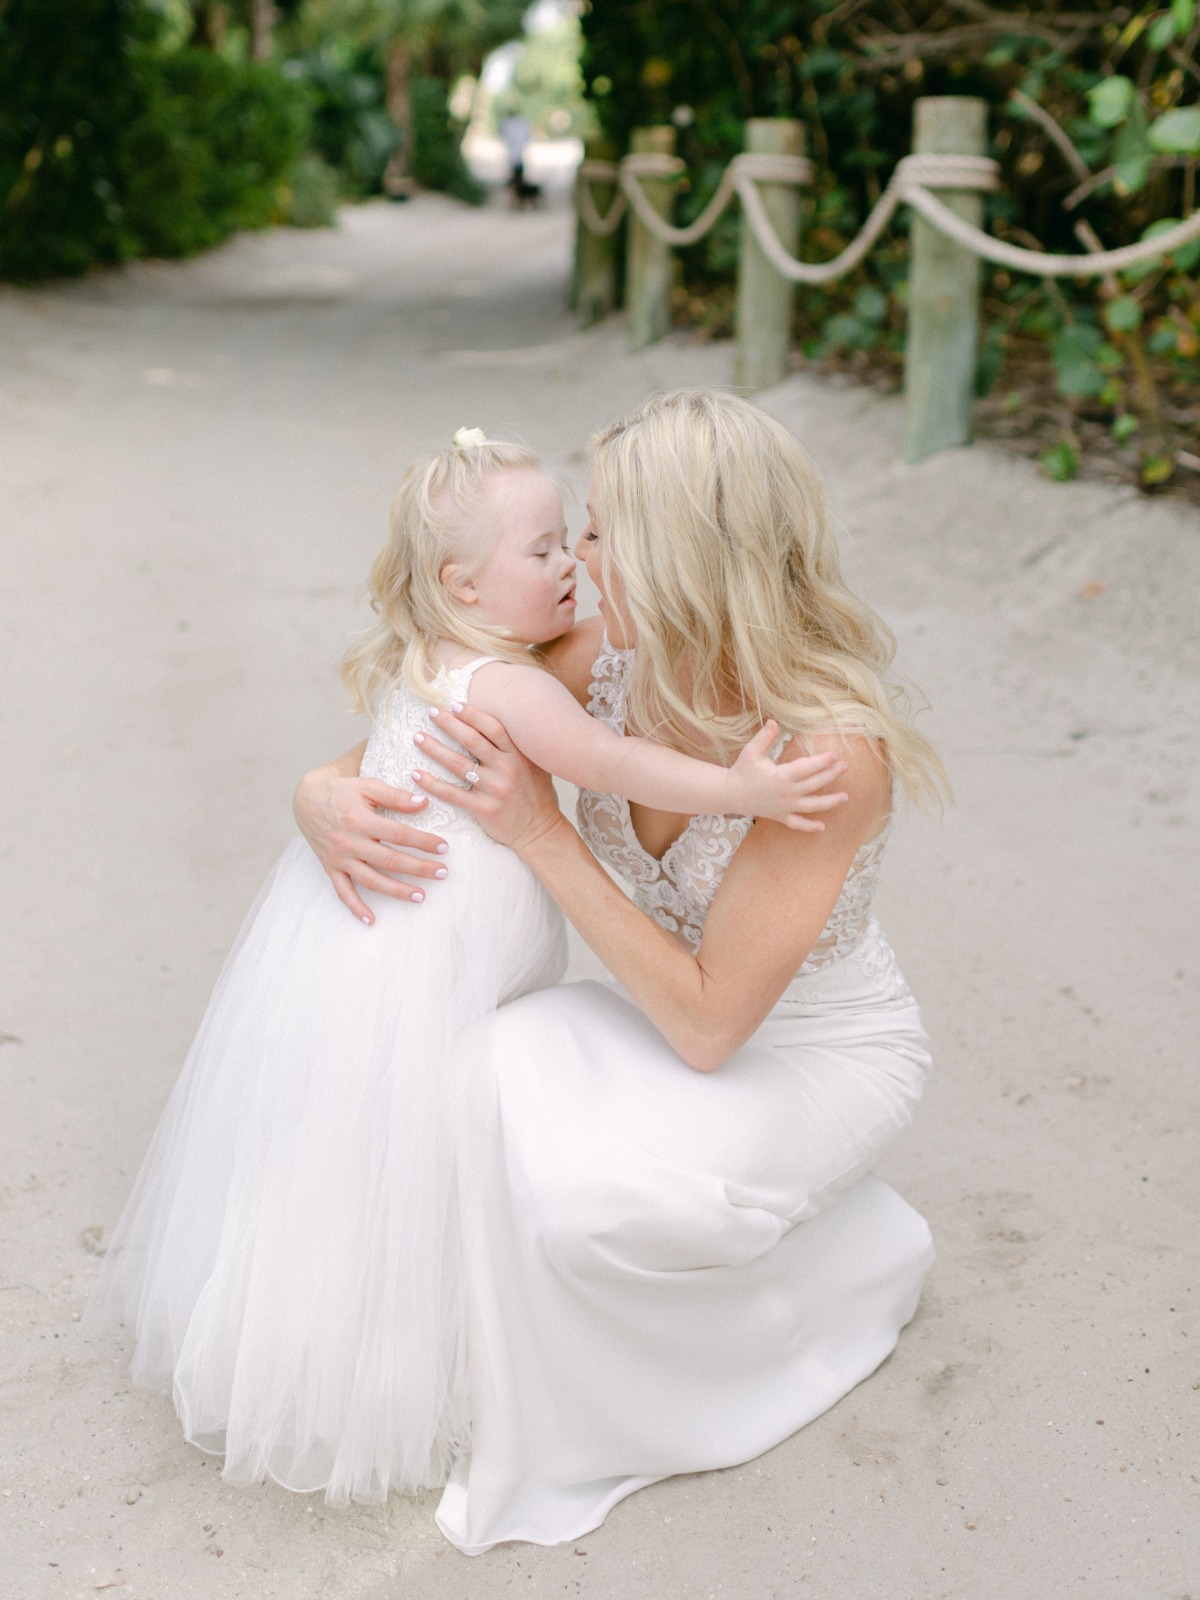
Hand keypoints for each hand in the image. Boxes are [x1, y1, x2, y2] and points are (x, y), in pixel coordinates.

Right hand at [293, 765, 449, 923]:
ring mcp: (340, 858)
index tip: (444, 847)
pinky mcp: (330, 868)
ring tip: (421, 896)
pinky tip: (371, 920)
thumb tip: (424, 804)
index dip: (423, 842)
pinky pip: (343, 892)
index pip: (399, 835)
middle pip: (390, 861)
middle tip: (443, 873)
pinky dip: (355, 908)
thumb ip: (395, 796)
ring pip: (371, 880)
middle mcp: (349, 842)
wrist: (306, 798)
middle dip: (419, 869)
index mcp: (360, 820)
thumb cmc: (342, 790)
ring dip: (397, 891)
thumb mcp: (368, 785)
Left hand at [410, 703, 564, 852]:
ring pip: (458, 764)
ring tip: (418, 737)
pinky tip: (416, 774)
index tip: (454, 704)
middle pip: (472, 740)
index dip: (473, 715)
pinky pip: (452, 793)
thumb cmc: (535, 794)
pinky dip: (432, 784)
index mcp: (518, 755)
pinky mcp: (483, 809)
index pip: (493, 728)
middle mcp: (507, 769)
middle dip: (449, 724)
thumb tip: (495, 722)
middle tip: (431, 712)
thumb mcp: (534, 765)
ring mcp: (495, 789)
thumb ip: (517, 746)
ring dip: (435, 749)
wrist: (539, 830)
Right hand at [728, 722, 848, 830]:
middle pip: (814, 784)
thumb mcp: (751, 752)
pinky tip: (822, 827)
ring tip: (846, 798)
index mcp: (781, 776)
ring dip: (829, 802)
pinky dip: (809, 827)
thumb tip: (773, 721)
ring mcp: (785, 806)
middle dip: (831, 775)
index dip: (822, 761)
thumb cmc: (742, 771)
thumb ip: (764, 737)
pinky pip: (797, 824)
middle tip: (845, 767)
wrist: (731, 794)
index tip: (835, 754)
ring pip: (812, 806)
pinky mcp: (780, 816)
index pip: (807, 767)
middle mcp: (786, 793)